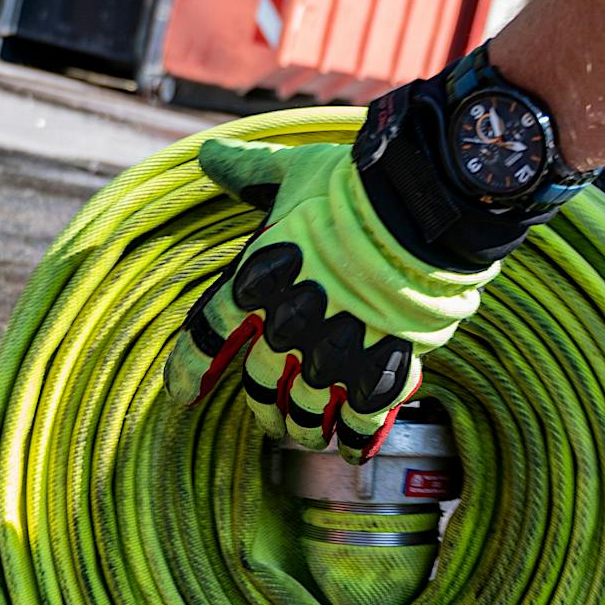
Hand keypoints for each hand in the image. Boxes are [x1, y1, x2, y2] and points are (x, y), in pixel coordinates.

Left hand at [162, 131, 495, 459]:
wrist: (421, 205)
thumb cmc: (353, 184)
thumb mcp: (291, 171)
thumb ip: (247, 173)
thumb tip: (207, 154)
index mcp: (255, 278)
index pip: (206, 335)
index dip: (188, 370)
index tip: (182, 395)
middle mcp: (287, 323)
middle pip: (260, 384)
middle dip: (263, 406)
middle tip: (270, 416)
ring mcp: (334, 349)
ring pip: (306, 410)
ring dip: (303, 428)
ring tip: (307, 436)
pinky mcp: (381, 365)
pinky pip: (361, 418)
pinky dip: (353, 439)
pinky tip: (350, 450)